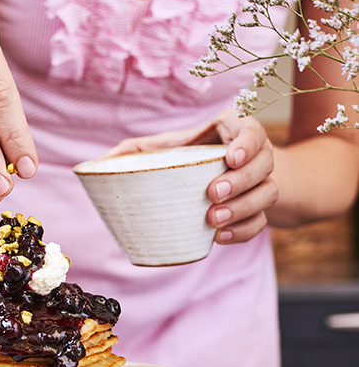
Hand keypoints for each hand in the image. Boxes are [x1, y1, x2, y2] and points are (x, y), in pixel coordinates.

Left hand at [103, 109, 277, 243]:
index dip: (247, 143)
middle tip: (211, 195)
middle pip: (264, 164)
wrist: (214, 178)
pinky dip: (244, 231)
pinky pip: (262, 221)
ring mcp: (260, 182)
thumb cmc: (186, 157)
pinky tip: (220, 237)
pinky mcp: (259, 209)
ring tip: (213, 220)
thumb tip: (98, 163)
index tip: (228, 158)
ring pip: (268, 193)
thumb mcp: (163, 148)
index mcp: (233, 131)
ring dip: (243, 208)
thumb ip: (134, 150)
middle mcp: (254, 155)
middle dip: (240, 181)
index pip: (252, 129)